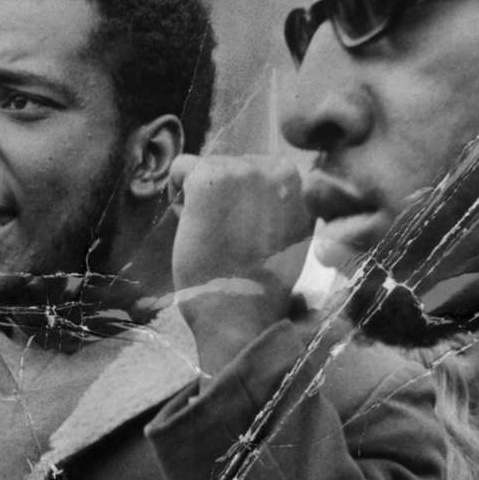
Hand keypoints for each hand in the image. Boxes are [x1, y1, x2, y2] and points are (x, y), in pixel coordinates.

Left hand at [169, 154, 311, 290]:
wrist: (243, 314)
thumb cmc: (260, 284)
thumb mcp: (289, 235)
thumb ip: (279, 204)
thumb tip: (255, 189)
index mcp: (302, 183)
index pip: (257, 172)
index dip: (242, 204)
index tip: (245, 234)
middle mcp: (279, 169)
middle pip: (231, 165)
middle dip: (221, 198)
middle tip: (226, 238)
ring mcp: (245, 170)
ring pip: (206, 167)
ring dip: (200, 198)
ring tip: (212, 235)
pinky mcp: (210, 178)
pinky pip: (180, 167)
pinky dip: (176, 194)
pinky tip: (191, 226)